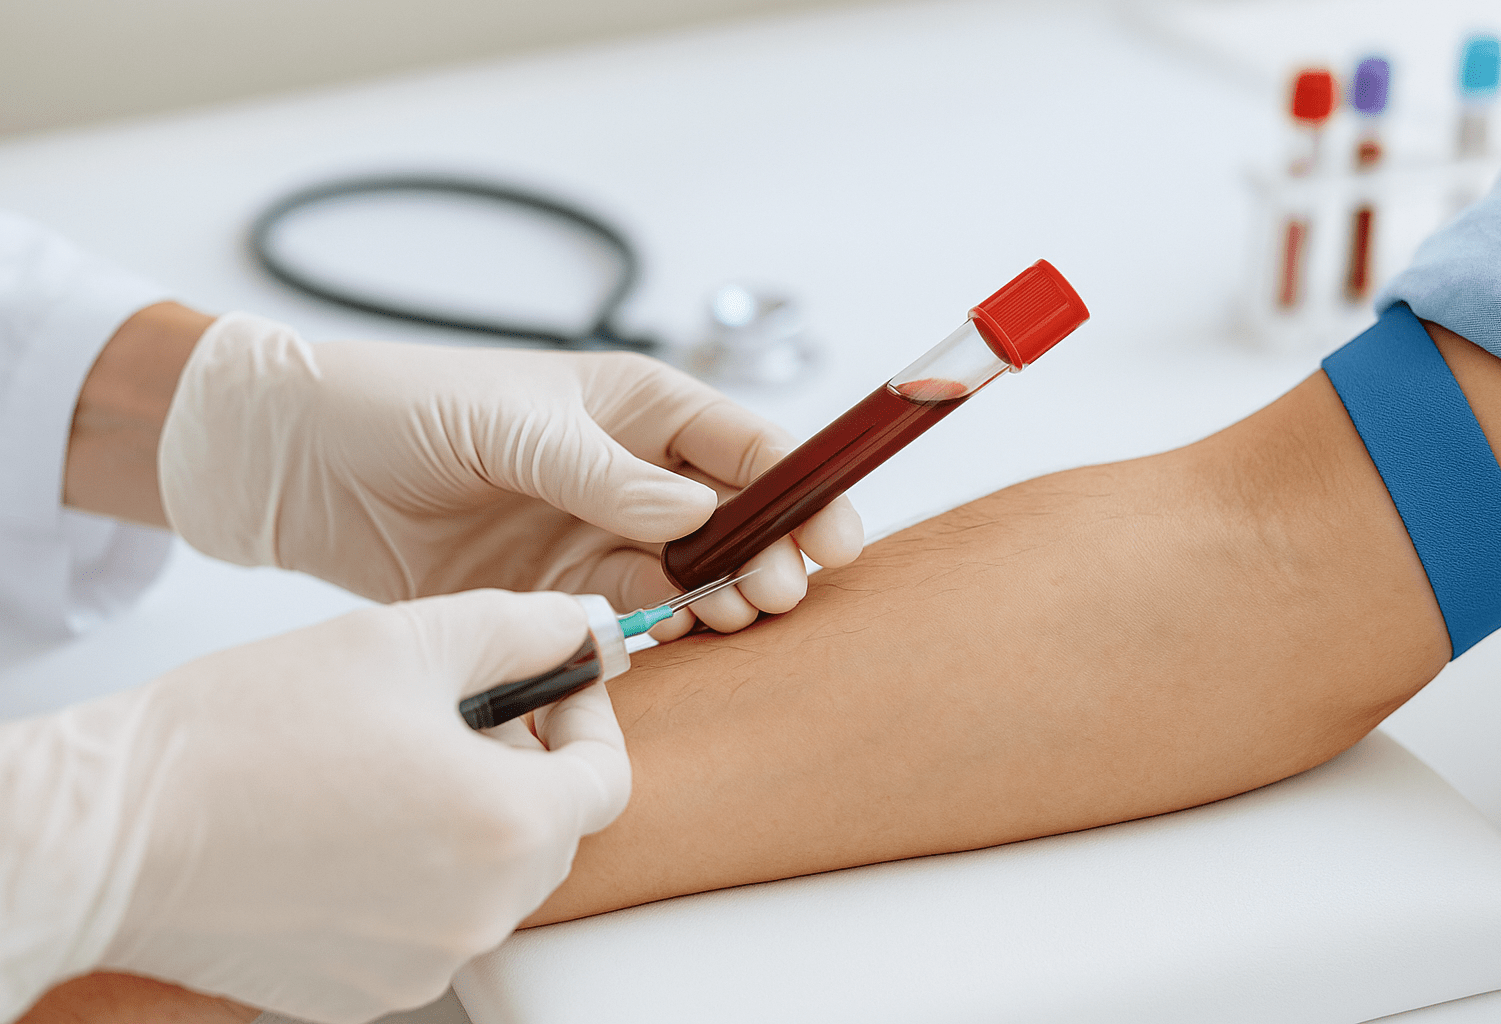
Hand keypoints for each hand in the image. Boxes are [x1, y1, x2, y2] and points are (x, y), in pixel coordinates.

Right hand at [78, 590, 627, 1022]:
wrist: (112, 830)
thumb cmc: (244, 734)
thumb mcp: (403, 640)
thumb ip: (519, 627)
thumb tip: (584, 626)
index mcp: (506, 825)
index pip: (607, 778)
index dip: (586, 718)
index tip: (547, 688)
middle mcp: (481, 910)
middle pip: (551, 830)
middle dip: (523, 764)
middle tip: (454, 715)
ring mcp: (424, 961)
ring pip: (491, 877)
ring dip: (467, 816)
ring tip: (389, 762)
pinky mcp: (366, 988)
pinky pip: (430, 921)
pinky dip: (415, 871)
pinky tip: (349, 821)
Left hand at [158, 314, 863, 635]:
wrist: (296, 460)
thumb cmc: (401, 402)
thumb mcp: (512, 424)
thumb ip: (606, 473)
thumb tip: (701, 513)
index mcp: (636, 409)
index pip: (746, 447)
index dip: (800, 488)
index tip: (831, 533)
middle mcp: (629, 474)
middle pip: (733, 519)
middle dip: (770, 552)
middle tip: (778, 588)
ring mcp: (593, 535)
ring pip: (689, 574)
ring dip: (722, 595)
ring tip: (736, 612)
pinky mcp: (553, 591)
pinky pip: (626, 616)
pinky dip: (657, 630)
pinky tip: (674, 635)